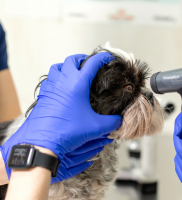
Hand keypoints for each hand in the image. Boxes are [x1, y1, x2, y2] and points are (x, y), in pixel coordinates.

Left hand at [0, 53, 121, 179]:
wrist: (44, 141)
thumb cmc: (68, 131)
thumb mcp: (96, 127)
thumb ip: (112, 122)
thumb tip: (119, 120)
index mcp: (78, 84)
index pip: (92, 63)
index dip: (102, 58)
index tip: (107, 57)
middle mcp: (63, 81)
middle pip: (72, 60)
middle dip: (83, 59)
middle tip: (91, 63)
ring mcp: (51, 87)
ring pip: (58, 67)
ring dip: (67, 66)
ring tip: (75, 72)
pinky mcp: (43, 95)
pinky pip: (50, 80)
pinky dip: (57, 78)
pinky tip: (62, 88)